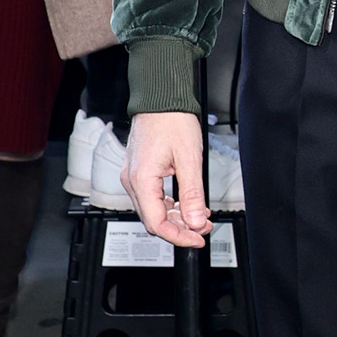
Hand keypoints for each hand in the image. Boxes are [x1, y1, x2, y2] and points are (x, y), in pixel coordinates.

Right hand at [120, 111, 210, 248]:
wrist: (161, 98)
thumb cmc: (172, 120)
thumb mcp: (189, 159)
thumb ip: (192, 194)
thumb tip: (195, 221)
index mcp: (142, 180)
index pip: (156, 224)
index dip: (179, 237)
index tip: (198, 238)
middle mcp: (132, 181)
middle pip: (154, 220)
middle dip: (180, 228)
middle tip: (203, 227)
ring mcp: (134, 176)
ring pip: (153, 211)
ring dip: (177, 217)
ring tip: (199, 215)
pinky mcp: (139, 172)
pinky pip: (153, 198)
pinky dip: (170, 205)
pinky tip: (187, 204)